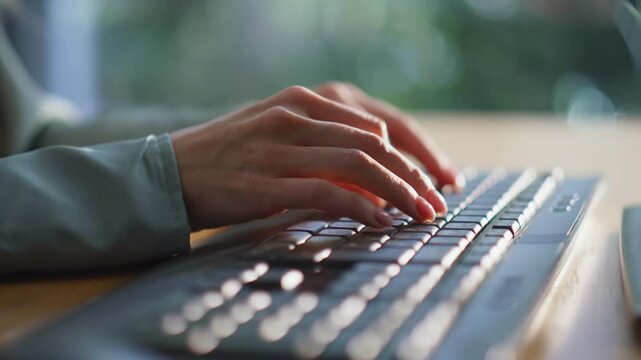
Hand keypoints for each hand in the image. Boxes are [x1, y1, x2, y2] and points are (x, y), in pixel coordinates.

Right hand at [171, 86, 449, 229]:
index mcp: (303, 100)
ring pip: (358, 164)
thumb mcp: (279, 133)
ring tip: (419, 214)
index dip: (415, 152)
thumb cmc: (231, 155)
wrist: (172, 170)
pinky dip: (360, 207)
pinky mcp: (266, 181)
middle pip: (375, 144)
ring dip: (397, 191)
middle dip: (413, 175)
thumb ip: (325, 143)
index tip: (436, 176)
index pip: (377, 122)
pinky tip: (379, 220)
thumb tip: (377, 173)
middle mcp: (295, 116)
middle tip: (435, 202)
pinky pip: (327, 192)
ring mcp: (280, 147)